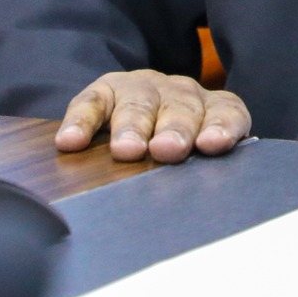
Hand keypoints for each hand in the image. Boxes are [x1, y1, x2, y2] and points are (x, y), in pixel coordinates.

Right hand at [55, 70, 251, 162]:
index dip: (221, 127)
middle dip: (175, 129)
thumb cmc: (174, 148)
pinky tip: (71, 142)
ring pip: (139, 103)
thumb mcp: (195, 158)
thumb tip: (198, 208)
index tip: (213, 144)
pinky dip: (81, 120)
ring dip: (133, 126)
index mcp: (211, 109)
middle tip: (168, 150)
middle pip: (182, 108)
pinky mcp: (106, 90)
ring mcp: (143, 88)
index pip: (226, 113)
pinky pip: (93, 101)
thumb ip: (201, 172)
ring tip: (127, 150)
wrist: (140, 115)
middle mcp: (180, 94)